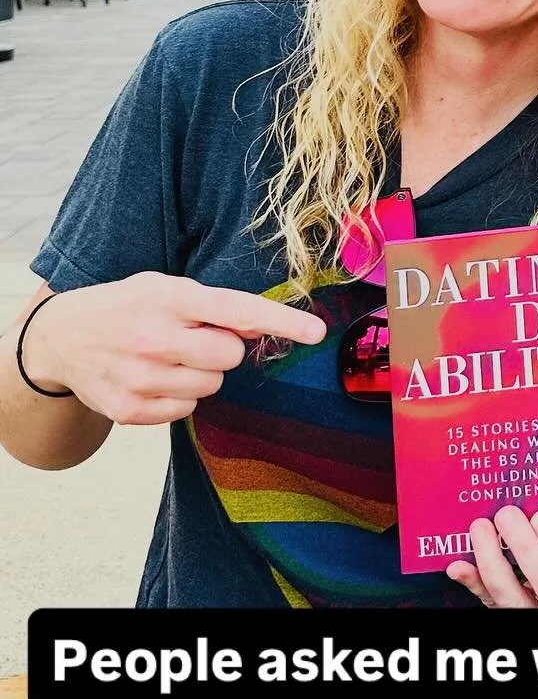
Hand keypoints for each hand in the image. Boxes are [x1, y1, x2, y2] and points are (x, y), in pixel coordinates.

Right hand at [20, 276, 326, 425]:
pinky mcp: (129, 410)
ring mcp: (139, 378)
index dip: (282, 322)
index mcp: (169, 298)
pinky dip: (178, 397)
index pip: (238, 311)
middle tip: (194, 340)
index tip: (316, 332)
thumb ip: (215, 306)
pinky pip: (185, 410)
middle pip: (230, 357)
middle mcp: (153, 338)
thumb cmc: (126, 306)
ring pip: (211, 387)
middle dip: (223, 350)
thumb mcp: (165, 287)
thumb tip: (262, 329)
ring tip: (169, 357)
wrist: (60, 337)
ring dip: (200, 374)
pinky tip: (154, 378)